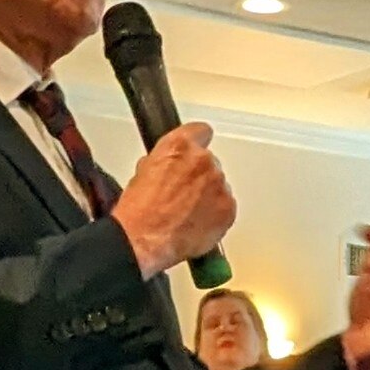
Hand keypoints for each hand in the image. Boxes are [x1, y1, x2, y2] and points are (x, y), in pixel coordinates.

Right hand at [112, 122, 235, 276]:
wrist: (145, 239)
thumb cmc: (140, 210)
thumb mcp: (144, 171)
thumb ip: (166, 160)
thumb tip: (171, 165)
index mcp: (180, 146)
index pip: (201, 131)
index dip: (197, 142)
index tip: (196, 149)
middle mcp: (204, 161)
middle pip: (210, 163)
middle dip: (199, 176)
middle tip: (183, 193)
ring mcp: (219, 185)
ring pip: (219, 185)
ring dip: (209, 195)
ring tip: (187, 213)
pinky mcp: (229, 209)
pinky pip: (226, 207)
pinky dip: (216, 214)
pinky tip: (197, 223)